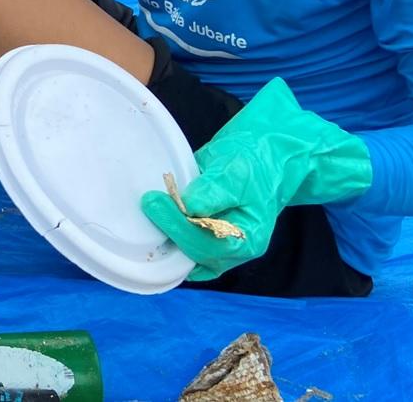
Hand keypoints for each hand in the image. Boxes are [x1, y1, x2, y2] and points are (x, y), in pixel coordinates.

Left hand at [140, 79, 371, 279]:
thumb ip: (214, 190)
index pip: (207, 244)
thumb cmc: (255, 163)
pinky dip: (170, 234)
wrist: (264, 158)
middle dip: (168, 230)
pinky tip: (158, 215)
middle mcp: (235, 252)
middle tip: (148, 202)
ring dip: (167, 235)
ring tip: (151, 209)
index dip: (177, 225)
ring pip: (186, 254)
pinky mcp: (207, 241)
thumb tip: (189, 206)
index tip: (153, 202)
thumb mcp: (237, 170)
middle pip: (194, 253)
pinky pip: (184, 247)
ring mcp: (220, 249)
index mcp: (248, 238)